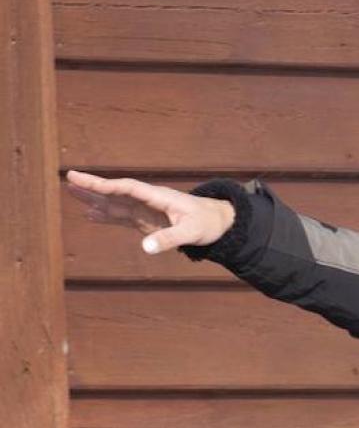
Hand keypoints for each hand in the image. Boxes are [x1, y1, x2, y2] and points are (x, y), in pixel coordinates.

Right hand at [65, 170, 234, 254]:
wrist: (220, 223)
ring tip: (72, 192)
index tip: (85, 180)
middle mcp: (149, 201)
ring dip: (95, 199)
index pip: (127, 188)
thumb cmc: (208, 223)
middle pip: (117, 192)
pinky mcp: (147, 221)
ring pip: (116, 203)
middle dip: (93, 186)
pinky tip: (90, 215)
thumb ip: (169, 238)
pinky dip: (106, 216)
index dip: (106, 185)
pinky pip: (123, 217)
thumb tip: (146, 248)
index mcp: (158, 197)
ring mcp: (146, 211)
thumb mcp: (192, 232)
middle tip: (69, 178)